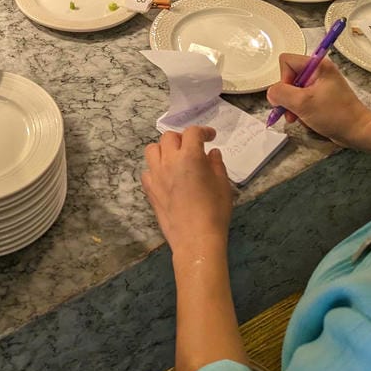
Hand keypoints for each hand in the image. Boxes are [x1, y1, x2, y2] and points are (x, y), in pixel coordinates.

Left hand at [142, 127, 233, 257]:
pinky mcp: (149, 189)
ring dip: (164, 150)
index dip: (203, 131)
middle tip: (193, 148)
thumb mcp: (223, 185)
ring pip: (152, 149)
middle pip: (169, 137)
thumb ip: (216, 164)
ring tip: (175, 159)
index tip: (211, 136)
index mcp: (190, 157)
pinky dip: (156, 169)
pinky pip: (147, 170)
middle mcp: (169, 161)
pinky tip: (167, 177)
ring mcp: (156, 175)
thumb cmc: (214, 212)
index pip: (192, 132)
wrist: (196, 239)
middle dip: (182, 139)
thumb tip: (211, 153)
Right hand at [267, 54, 370, 146]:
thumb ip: (281, 94)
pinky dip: (301, 110)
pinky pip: (303, 99)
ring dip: (293, 106)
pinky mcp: (322, 96)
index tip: (290, 96)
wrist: (358, 132)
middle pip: (289, 76)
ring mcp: (321, 84)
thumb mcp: (303, 103)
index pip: (286, 61)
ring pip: (294, 90)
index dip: (283, 79)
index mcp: (317, 65)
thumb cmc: (334, 115)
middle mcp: (319, 71)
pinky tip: (306, 119)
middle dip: (287, 96)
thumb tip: (271, 93)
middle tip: (291, 112)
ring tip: (298, 118)